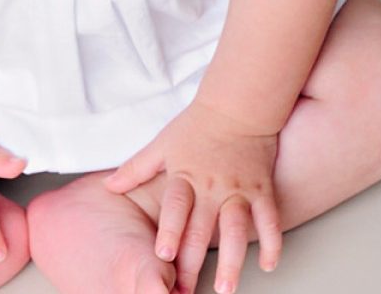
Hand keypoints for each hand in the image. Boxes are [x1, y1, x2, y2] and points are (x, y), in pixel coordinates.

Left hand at [105, 100, 280, 293]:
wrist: (237, 105)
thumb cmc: (196, 126)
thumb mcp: (161, 144)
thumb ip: (136, 168)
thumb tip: (108, 187)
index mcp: (185, 175)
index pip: (176, 206)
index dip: (169, 230)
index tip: (162, 254)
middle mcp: (212, 186)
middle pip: (202, 228)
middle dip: (193, 262)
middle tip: (186, 289)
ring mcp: (239, 190)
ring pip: (237, 230)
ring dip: (233, 262)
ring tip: (226, 290)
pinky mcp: (262, 190)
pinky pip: (269, 220)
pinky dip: (272, 243)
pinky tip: (268, 266)